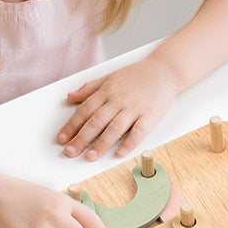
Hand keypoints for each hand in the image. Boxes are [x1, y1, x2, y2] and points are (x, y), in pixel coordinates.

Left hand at [58, 58, 178, 160]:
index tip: (62, 139)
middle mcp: (119, 100)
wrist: (165, 70)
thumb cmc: (138, 75)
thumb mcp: (110, 77)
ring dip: (101, 144)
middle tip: (70, 152)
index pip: (85, 110)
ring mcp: (135, 108)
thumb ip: (90, 88)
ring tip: (90, 157)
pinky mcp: (150, 116)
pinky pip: (139, 131)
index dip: (72, 125)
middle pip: (96, 121)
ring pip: (115, 128)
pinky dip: (129, 143)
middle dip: (81, 138)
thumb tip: (71, 97)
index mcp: (107, 91)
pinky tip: (120, 153)